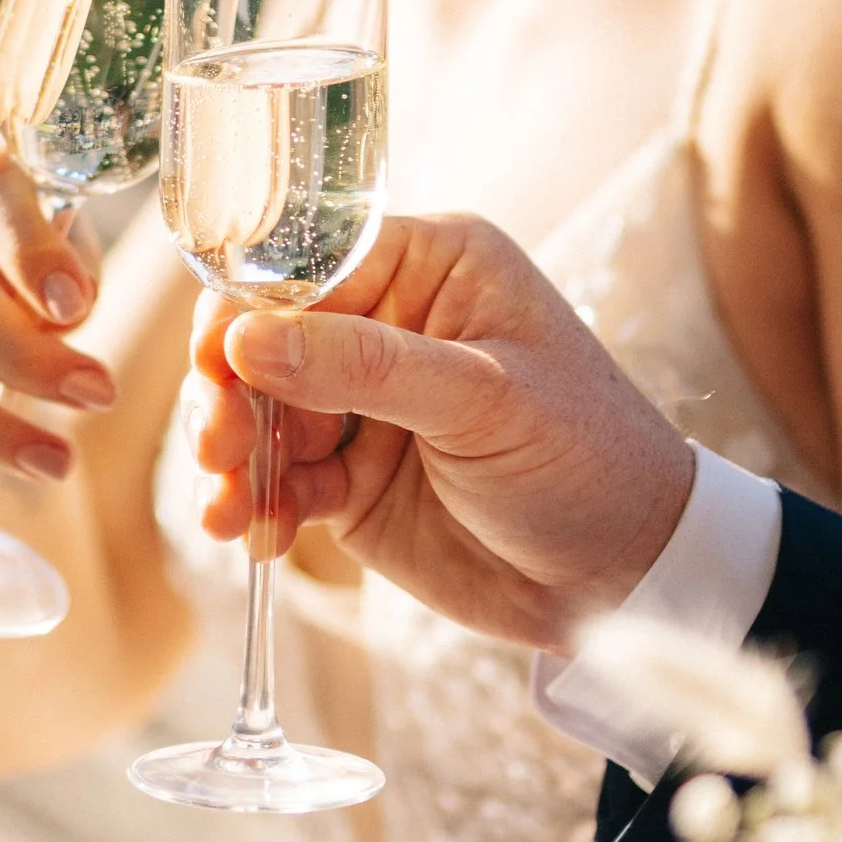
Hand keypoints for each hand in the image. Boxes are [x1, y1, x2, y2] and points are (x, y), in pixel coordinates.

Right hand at [186, 211, 693, 648]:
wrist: (626, 580)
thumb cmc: (587, 460)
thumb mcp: (483, 401)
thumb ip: (363, 366)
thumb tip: (248, 338)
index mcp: (431, 267)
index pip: (308, 262)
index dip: (248, 307)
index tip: (215, 360)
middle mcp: (387, 324)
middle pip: (265, 338)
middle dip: (230, 393)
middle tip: (215, 449)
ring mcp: (364, 404)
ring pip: (260, 413)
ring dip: (231, 458)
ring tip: (226, 508)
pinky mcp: (351, 478)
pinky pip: (280, 480)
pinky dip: (255, 506)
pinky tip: (252, 535)